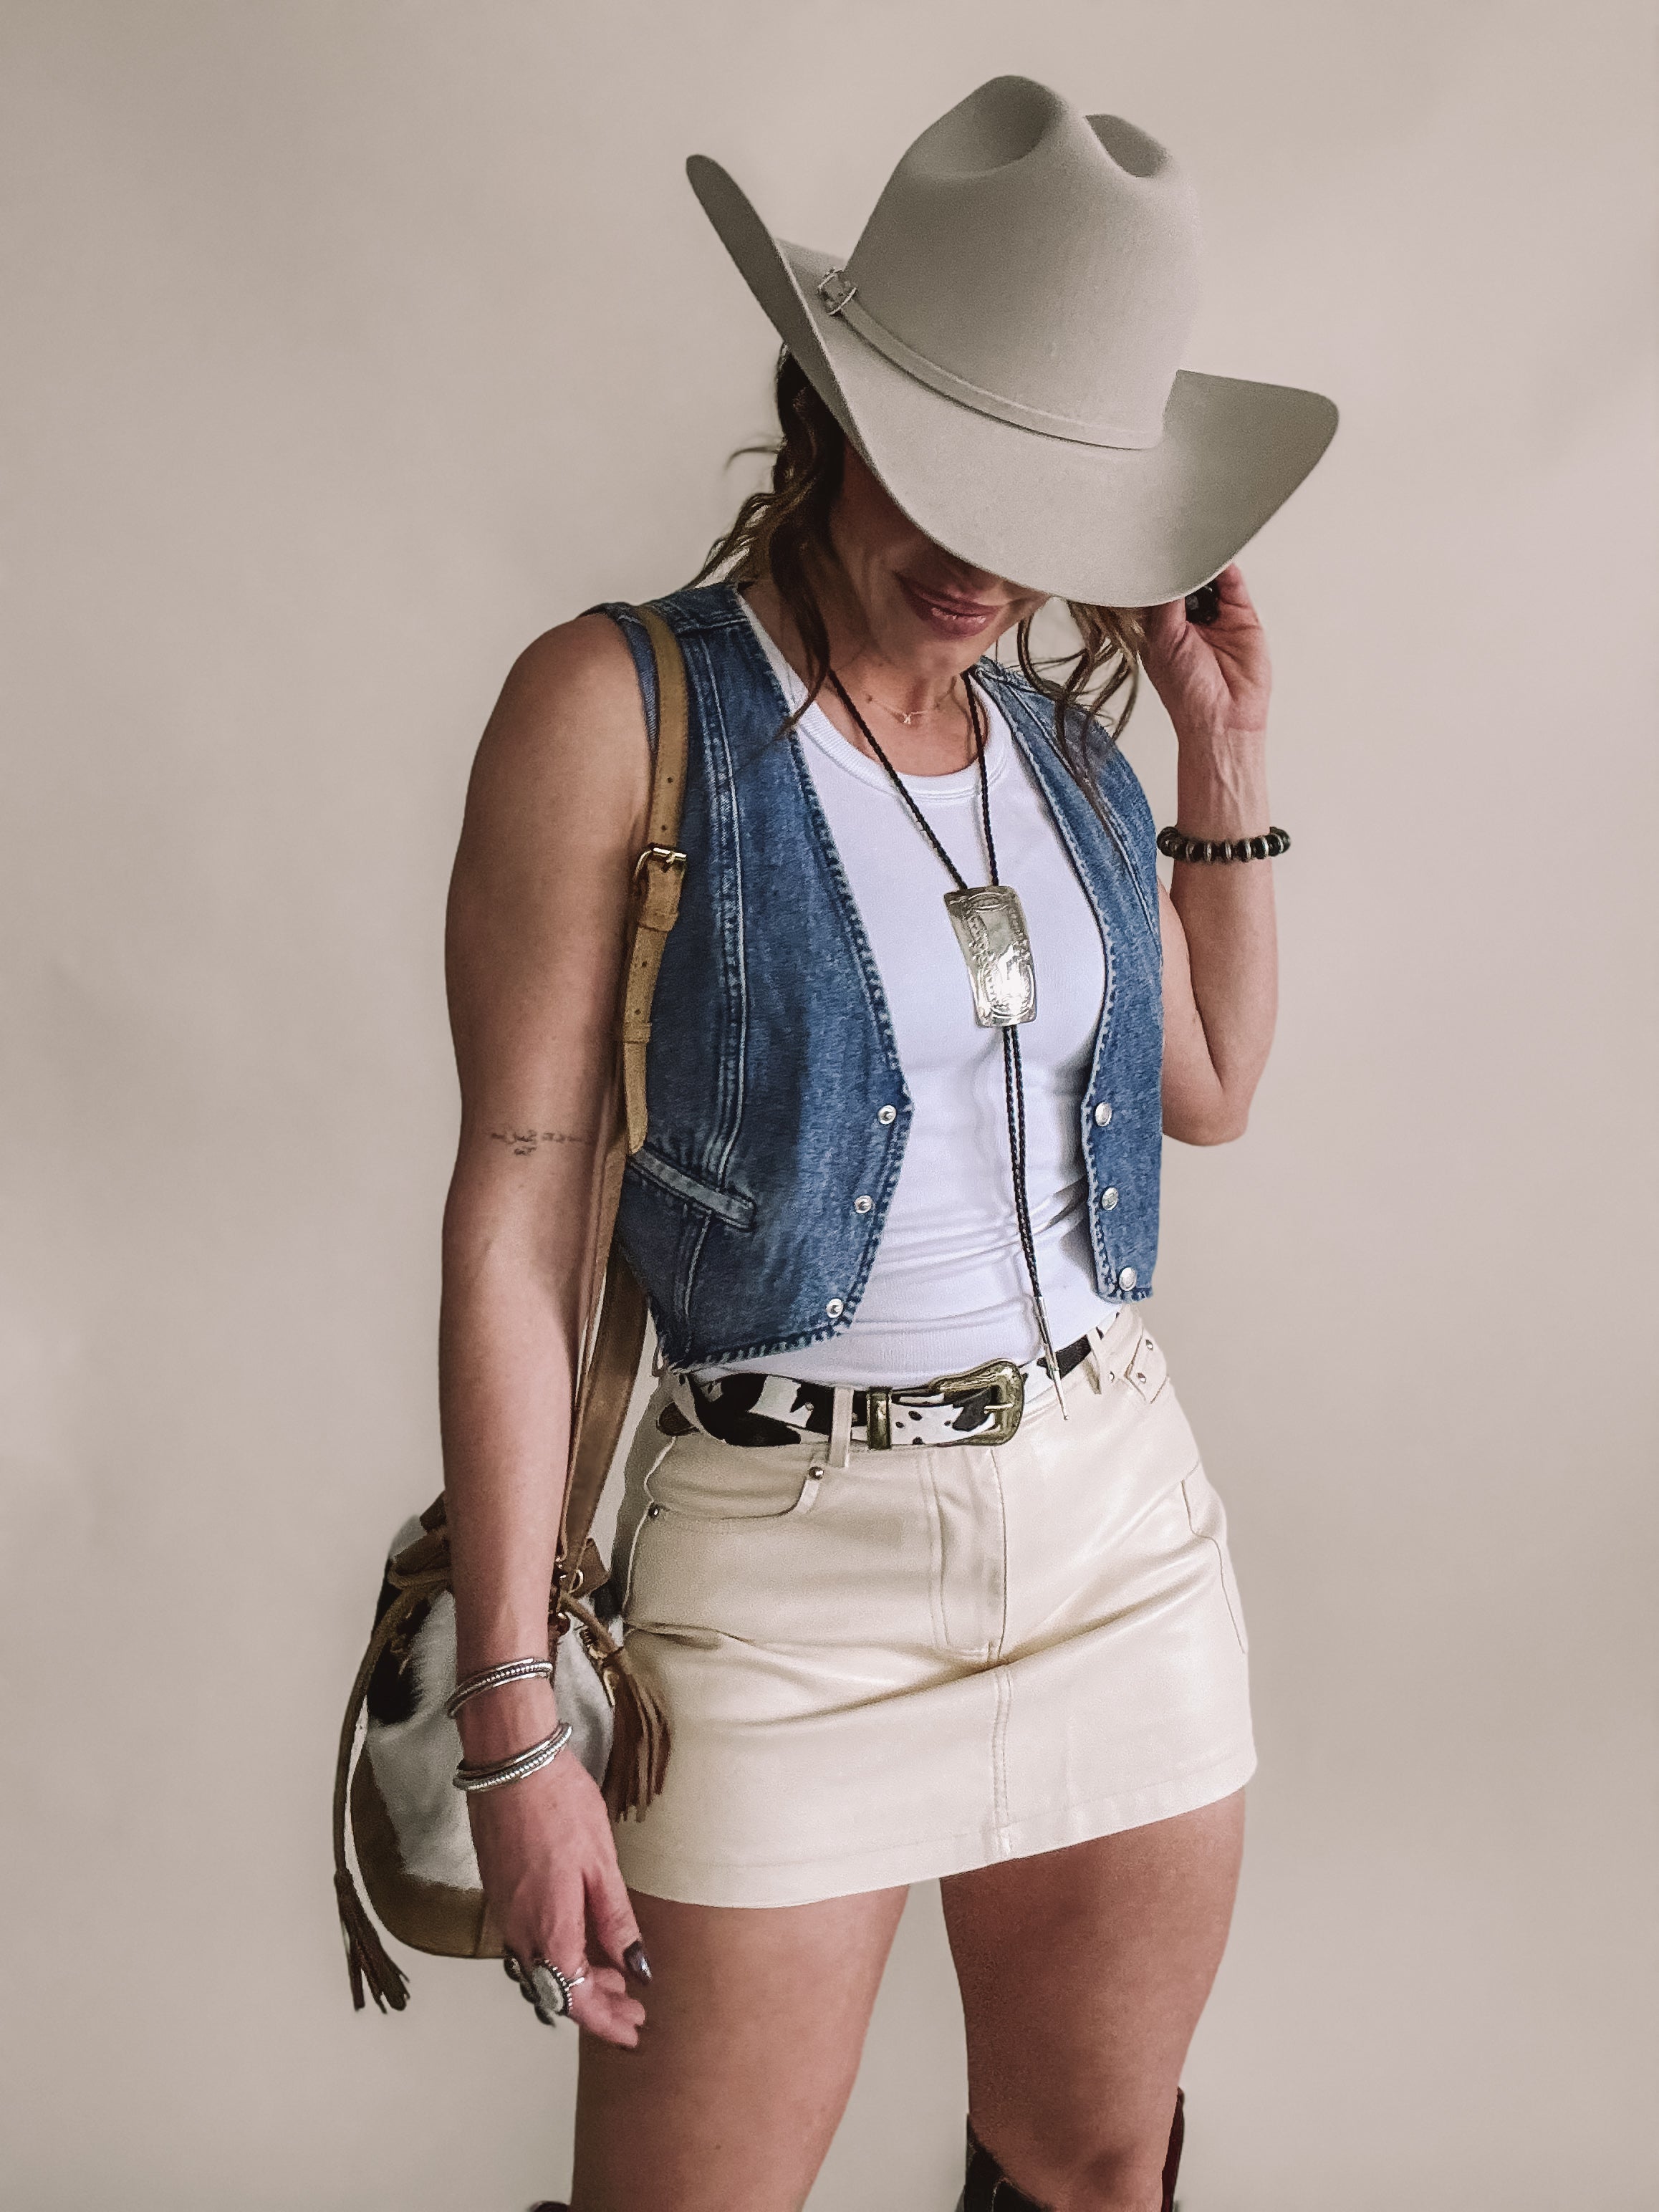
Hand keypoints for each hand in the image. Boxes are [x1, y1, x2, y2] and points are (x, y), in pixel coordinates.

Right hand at [468, 1739, 648, 2047]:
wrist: (510, 1764)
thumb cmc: (559, 1804)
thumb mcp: (601, 1864)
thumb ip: (616, 1921)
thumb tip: (636, 1967)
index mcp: (550, 1929)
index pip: (576, 2000)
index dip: (606, 2021)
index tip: (633, 2030)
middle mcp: (521, 1931)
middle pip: (558, 1989)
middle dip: (598, 2005)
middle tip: (632, 2007)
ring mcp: (506, 1913)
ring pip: (543, 1966)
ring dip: (579, 1978)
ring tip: (616, 1975)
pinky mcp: (501, 1892)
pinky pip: (531, 1941)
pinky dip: (561, 1952)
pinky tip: (584, 1938)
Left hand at [1141, 563, 1271, 744]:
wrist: (1223, 716)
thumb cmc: (1187, 693)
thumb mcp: (1163, 638)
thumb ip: (1165, 602)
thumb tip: (1165, 569)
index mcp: (1159, 628)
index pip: (1155, 590)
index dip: (1153, 572)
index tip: (1148, 551)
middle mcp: (1186, 621)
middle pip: (1183, 579)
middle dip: (1178, 563)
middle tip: (1172, 543)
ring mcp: (1215, 616)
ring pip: (1209, 578)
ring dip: (1203, 562)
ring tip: (1195, 547)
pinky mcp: (1240, 615)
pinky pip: (1233, 584)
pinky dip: (1227, 568)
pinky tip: (1218, 558)